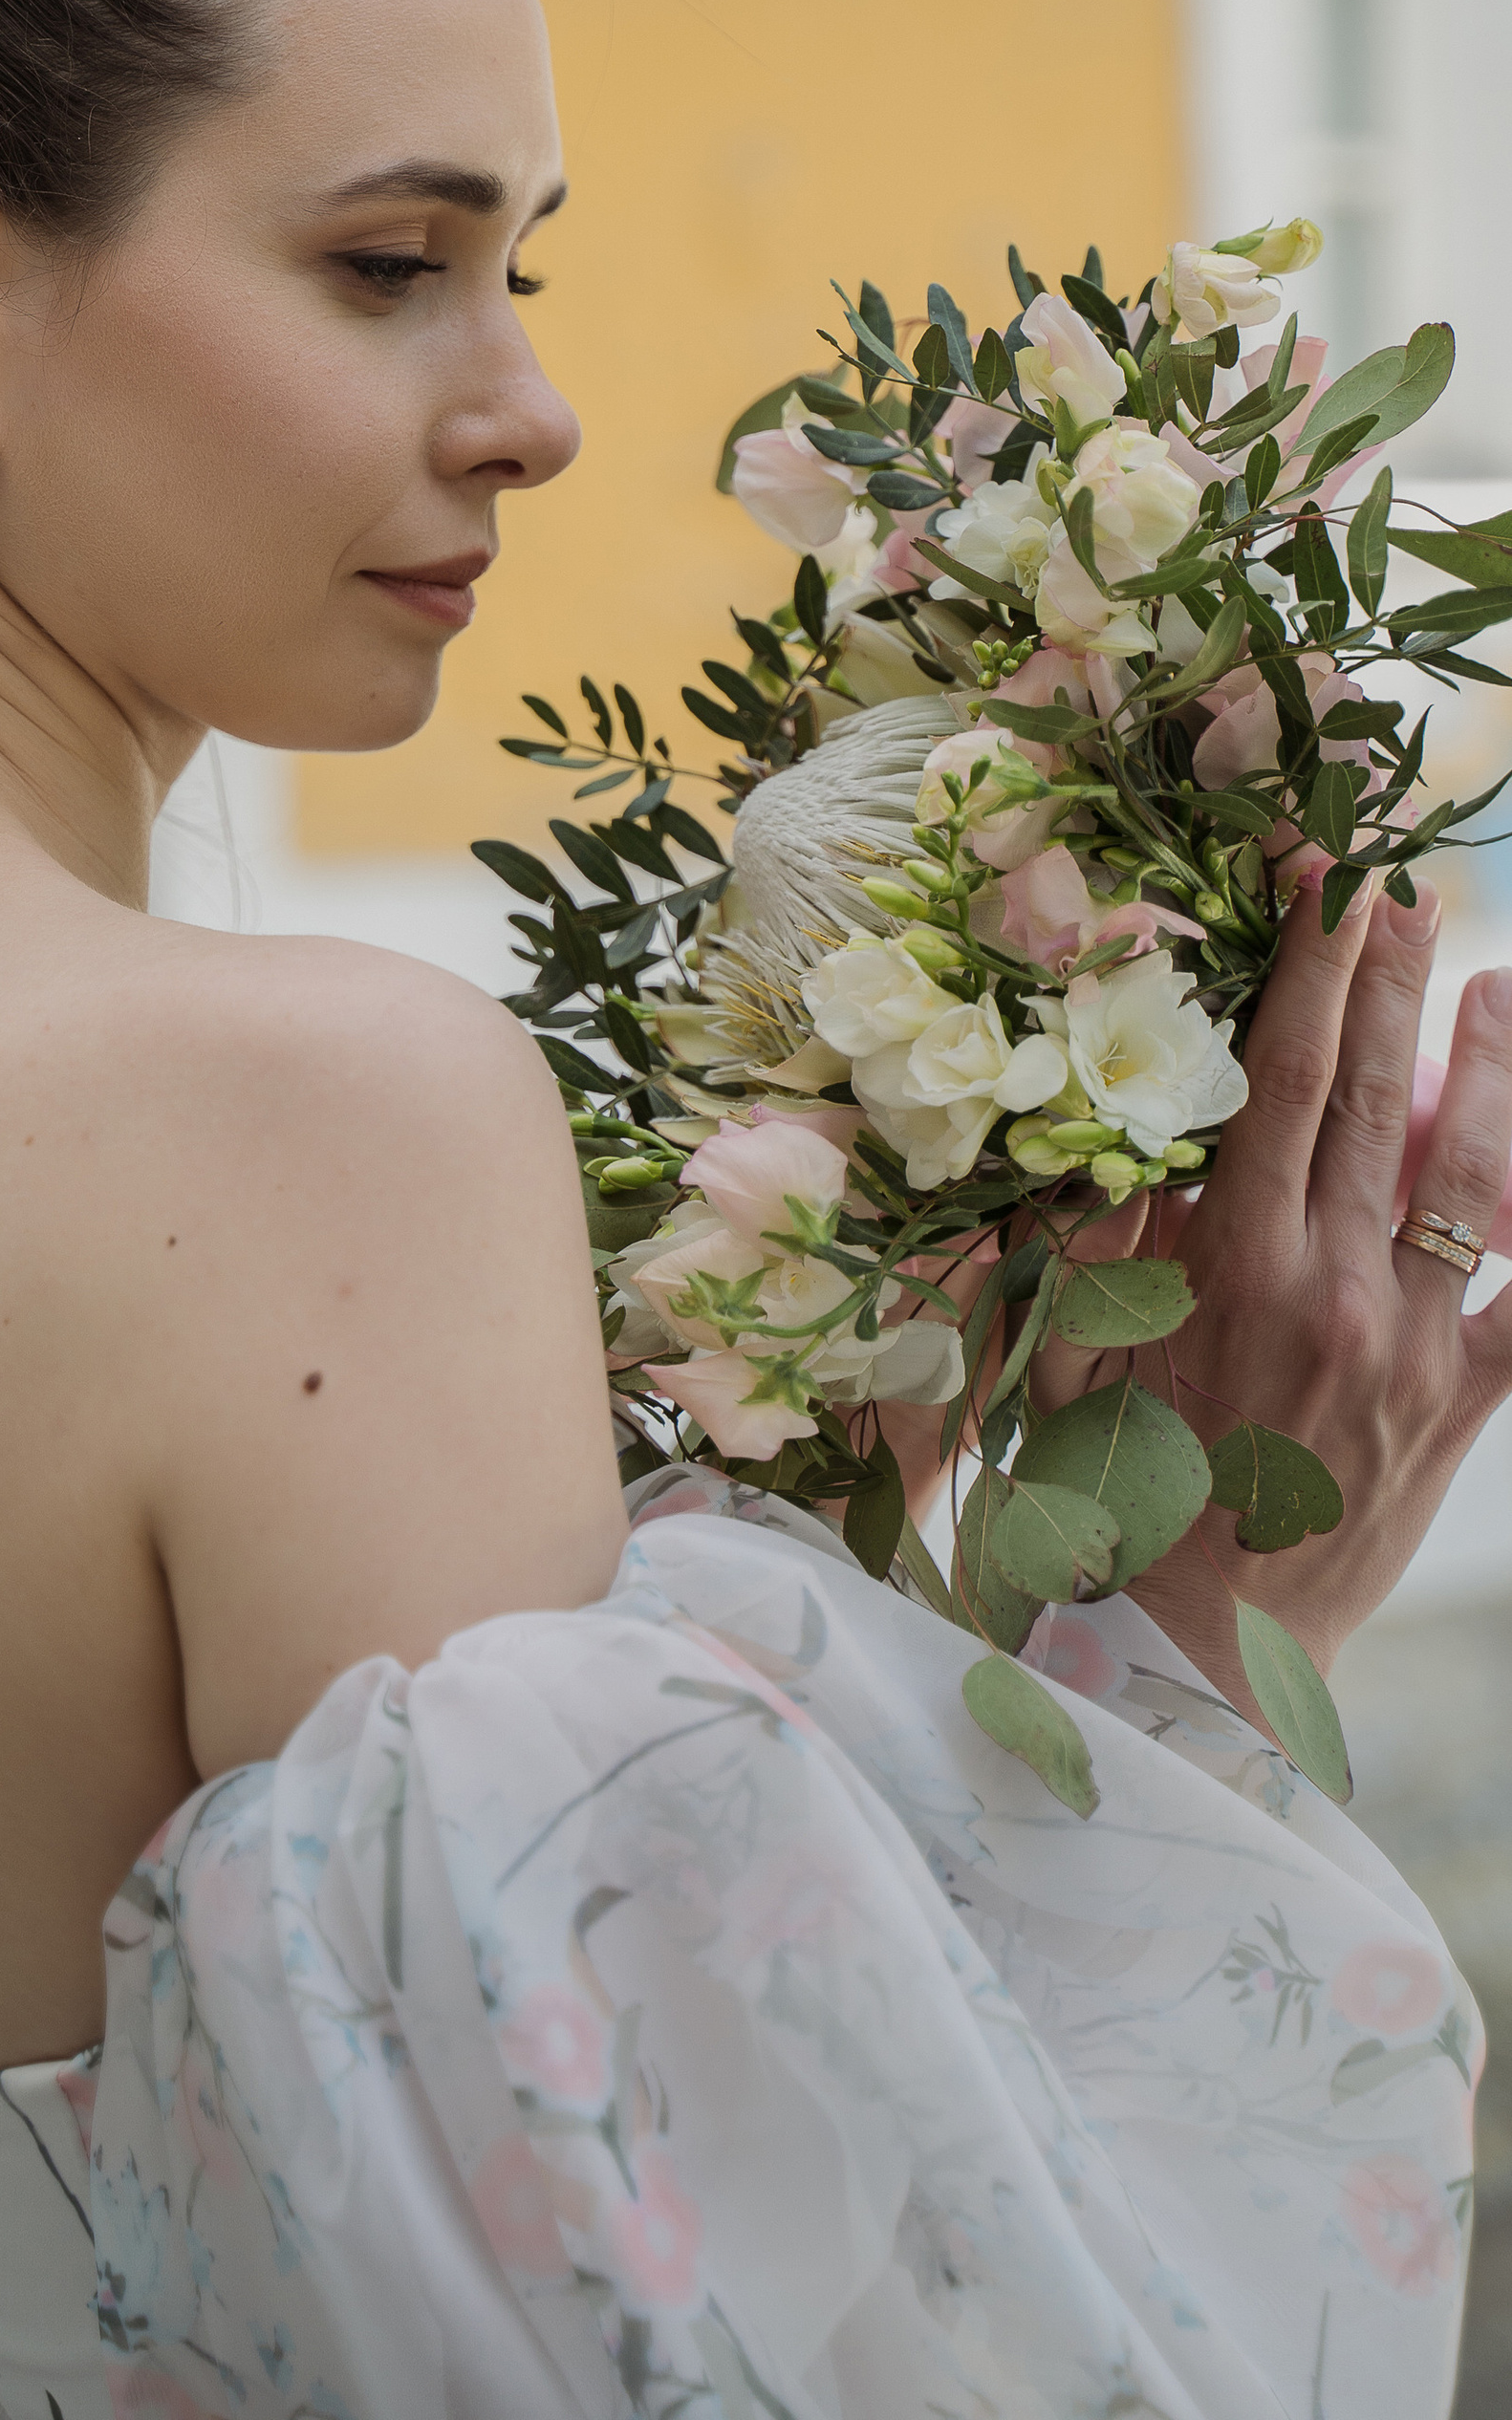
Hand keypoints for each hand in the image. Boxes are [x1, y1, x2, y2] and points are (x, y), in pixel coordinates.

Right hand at [1024, 879, 1511, 1712]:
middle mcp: (1335, 1292)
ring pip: (1471, 1181)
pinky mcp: (1459, 1409)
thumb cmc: (1104, 1504)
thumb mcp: (1070, 1357)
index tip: (1320, 881)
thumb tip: (1124, 1116)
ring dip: (1487, 1071)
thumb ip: (1102, 1235)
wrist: (1192, 1657)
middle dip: (1391, 979)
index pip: (1277, 1080)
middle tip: (1404, 883)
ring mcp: (1412, 1350)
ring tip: (1497, 987)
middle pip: (1374, 1100)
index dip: (1304, 970)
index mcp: (1232, 1269)